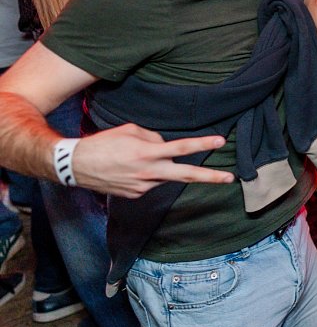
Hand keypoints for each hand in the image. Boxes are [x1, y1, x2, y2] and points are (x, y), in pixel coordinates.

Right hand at [71, 124, 232, 197]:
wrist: (74, 166)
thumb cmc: (102, 144)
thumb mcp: (130, 131)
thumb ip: (153, 137)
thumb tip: (165, 146)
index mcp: (147, 153)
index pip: (181, 148)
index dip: (202, 144)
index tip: (220, 141)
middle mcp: (148, 172)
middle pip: (186, 175)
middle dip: (210, 177)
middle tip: (230, 178)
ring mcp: (143, 187)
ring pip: (165, 175)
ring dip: (161, 167)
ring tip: (134, 159)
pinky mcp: (135, 195)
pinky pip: (150, 181)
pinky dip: (146, 174)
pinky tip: (128, 170)